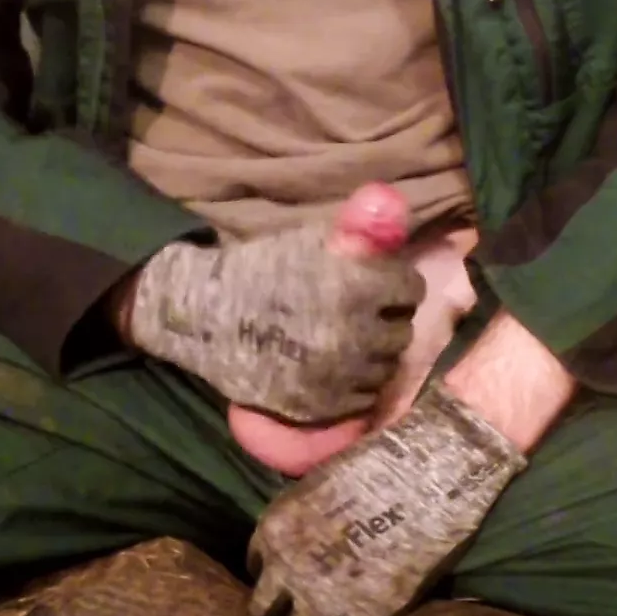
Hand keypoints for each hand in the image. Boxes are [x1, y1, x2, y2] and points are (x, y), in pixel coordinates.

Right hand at [123, 185, 423, 424]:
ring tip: (348, 343)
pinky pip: (362, 400)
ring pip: (385, 369)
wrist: (206, 316)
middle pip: (401, 332)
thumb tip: (397, 208)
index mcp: (356, 285)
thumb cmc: (262, 269)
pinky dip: (354, 386)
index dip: (395, 285)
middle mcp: (353, 333)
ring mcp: (337, 376)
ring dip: (373, 355)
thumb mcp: (311, 239)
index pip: (410, 290)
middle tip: (363, 317)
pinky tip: (336, 369)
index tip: (378, 286)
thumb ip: (359, 231)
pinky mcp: (320, 407)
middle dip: (386, 321)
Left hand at [245, 380, 526, 615]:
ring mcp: (323, 597)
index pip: (254, 566)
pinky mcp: (363, 614)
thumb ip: (296, 521)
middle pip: (263, 610)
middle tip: (295, 609)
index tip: (285, 575)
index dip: (271, 572)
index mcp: (274, 531)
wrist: (425, 477)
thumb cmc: (375, 466)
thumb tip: (296, 539)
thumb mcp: (315, 485)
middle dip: (277, 609)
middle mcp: (288, 569)